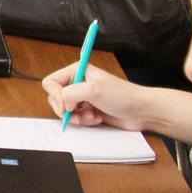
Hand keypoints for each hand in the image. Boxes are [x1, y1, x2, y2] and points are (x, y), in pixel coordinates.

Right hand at [43, 62, 191, 143]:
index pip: (51, 82)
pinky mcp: (88, 110)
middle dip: (67, 109)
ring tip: (92, 116)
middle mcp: (77, 83)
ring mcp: (82, 97)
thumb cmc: (123, 95)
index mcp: (76, 71)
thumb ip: (70, 93)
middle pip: (55, 98)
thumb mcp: (93, 90)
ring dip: (76, 117)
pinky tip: (96, 119)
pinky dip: (83, 121)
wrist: (141, 111)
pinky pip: (75, 118)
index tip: (67, 103)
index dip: (56, 95)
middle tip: (80, 111)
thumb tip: (62, 104)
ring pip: (64, 110)